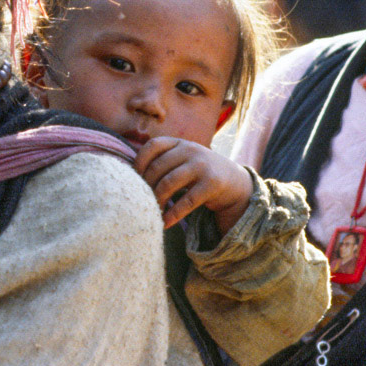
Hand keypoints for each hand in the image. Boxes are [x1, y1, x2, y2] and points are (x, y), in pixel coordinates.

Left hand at [135, 137, 253, 232]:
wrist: (236, 183)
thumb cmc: (200, 172)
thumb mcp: (184, 158)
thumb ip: (163, 160)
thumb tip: (129, 175)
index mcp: (180, 142)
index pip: (152, 146)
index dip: (139, 162)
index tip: (133, 179)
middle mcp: (190, 150)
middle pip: (158, 167)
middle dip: (146, 187)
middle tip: (140, 201)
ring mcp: (202, 166)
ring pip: (169, 183)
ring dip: (157, 200)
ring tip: (151, 212)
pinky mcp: (212, 184)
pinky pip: (187, 201)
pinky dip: (173, 214)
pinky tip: (165, 223)